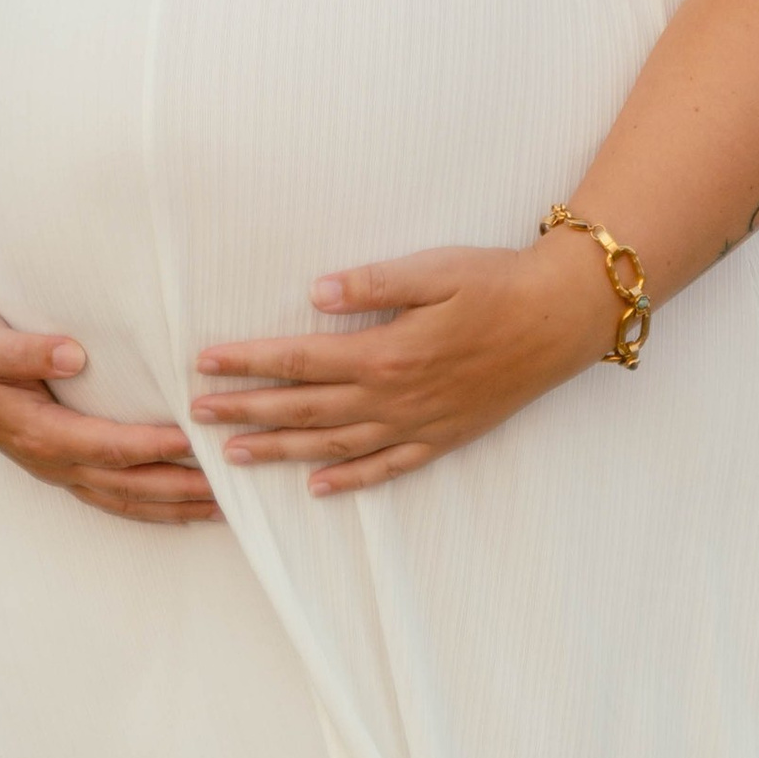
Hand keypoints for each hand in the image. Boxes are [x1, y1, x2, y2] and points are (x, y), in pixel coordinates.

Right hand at [0, 277, 218, 524]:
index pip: (108, 447)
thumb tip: (74, 353)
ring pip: (124, 499)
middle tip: (231, 488)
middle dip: (179, 490)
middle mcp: (52, 461)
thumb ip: (27, 350)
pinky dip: (152, 505)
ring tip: (225, 509)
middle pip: (126, 486)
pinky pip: (114, 495)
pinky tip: (185, 506)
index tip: (193, 439)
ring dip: (173, 507)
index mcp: (39, 433)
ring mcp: (58, 469)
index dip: (151, 447)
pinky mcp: (62, 464)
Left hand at [191, 237, 619, 497]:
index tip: (204, 362)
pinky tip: (318, 487)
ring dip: (281, 450)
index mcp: (386, 353)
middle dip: (247, 411)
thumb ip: (372, 285)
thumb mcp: (434, 269)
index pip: (300, 362)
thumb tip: (314, 294)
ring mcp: (419, 424)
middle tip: (197, 416)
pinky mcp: (443, 437)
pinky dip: (349, 480)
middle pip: (306, 409)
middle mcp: (395, 398)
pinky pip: (386, 468)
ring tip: (234, 455)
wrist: (561, 319)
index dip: (249, 362)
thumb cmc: (496, 283)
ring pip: (335, 446)